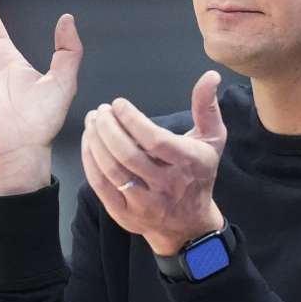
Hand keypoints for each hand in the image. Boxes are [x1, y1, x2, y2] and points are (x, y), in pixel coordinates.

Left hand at [81, 71, 226, 255]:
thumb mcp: (212, 140)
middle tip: (101, 111)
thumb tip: (210, 76)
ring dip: (96, 143)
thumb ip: (207, 107)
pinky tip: (88, 143)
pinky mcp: (125, 215)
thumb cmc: (199, 174)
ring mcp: (145, 204)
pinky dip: (90, 162)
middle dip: (109, 128)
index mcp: (189, 164)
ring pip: (112, 171)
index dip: (132, 120)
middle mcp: (167, 187)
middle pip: (129, 155)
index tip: (118, 104)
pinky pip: (101, 187)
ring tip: (92, 122)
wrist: (189, 225)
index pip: (155, 141)